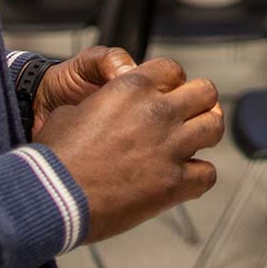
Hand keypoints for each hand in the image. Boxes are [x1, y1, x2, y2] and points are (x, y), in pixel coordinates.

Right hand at [35, 57, 223, 241]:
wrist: (52, 198)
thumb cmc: (54, 158)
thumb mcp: (69, 113)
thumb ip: (97, 104)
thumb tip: (99, 110)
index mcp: (131, 87)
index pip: (172, 70)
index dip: (171, 83)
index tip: (166, 97)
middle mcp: (158, 111)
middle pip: (205, 92)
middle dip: (199, 103)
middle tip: (188, 117)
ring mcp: (170, 146)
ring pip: (214, 126)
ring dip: (205, 134)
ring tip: (192, 145)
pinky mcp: (174, 182)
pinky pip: (207, 174)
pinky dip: (198, 177)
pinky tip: (184, 180)